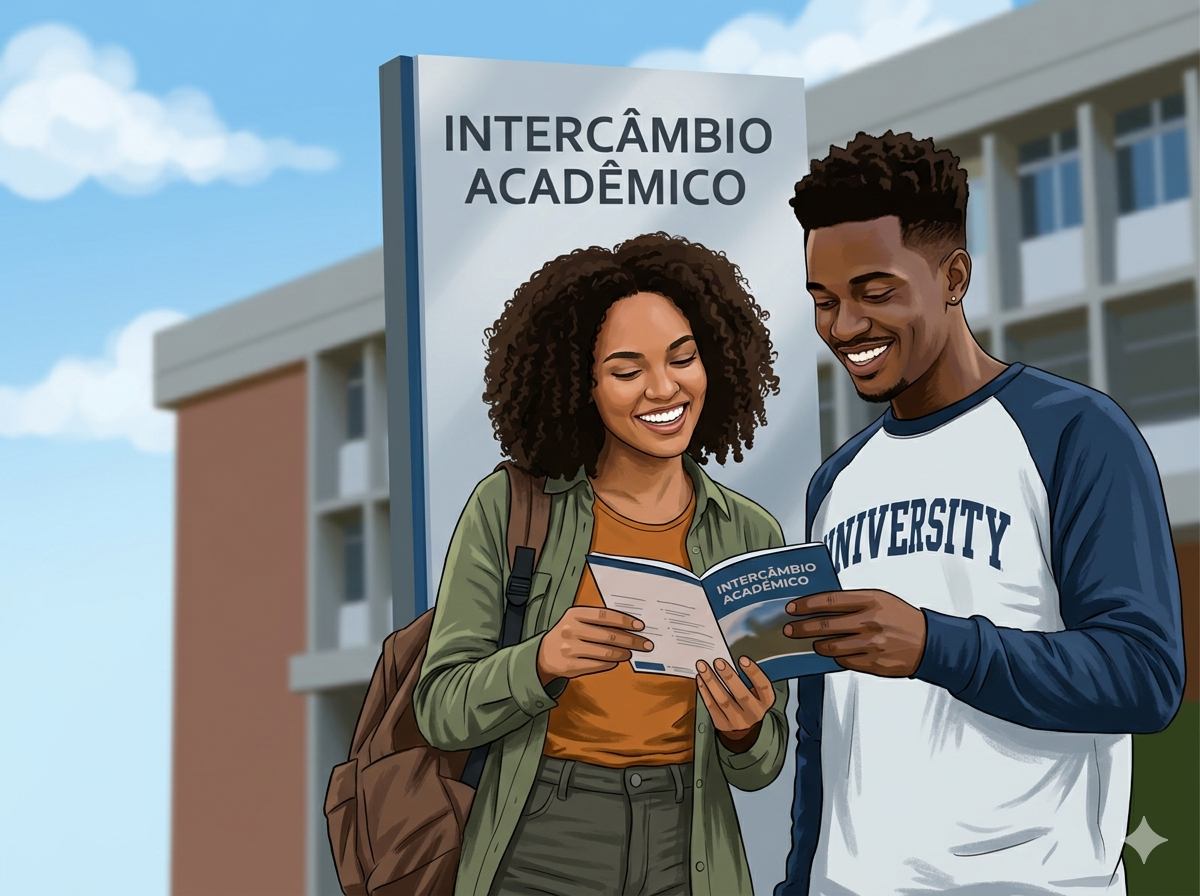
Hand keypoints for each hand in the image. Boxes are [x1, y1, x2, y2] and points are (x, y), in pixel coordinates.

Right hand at [536, 607, 652, 684]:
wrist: (543, 654)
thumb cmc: (566, 634)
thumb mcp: (576, 620)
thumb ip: (597, 620)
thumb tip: (628, 625)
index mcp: (574, 614)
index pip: (605, 615)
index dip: (624, 620)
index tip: (640, 626)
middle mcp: (571, 630)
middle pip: (609, 635)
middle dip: (631, 640)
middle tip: (645, 644)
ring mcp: (570, 648)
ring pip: (606, 652)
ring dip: (623, 653)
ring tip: (630, 653)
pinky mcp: (571, 665)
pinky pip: (598, 664)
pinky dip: (611, 663)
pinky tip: (616, 661)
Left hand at [696, 657, 772, 752]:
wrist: (744, 731)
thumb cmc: (750, 704)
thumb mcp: (757, 693)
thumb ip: (748, 679)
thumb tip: (728, 662)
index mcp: (765, 701)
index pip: (763, 686)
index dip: (753, 672)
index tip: (743, 659)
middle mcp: (754, 713)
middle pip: (742, 694)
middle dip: (729, 676)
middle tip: (718, 662)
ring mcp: (738, 721)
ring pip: (723, 700)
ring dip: (711, 681)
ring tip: (703, 668)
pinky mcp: (723, 724)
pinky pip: (712, 706)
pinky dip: (705, 691)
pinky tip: (700, 679)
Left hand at [784, 589, 925, 676]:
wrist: (929, 642)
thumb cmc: (901, 617)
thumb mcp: (880, 599)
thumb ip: (853, 601)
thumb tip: (820, 605)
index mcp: (871, 600)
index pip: (829, 601)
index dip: (806, 604)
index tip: (792, 608)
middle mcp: (870, 621)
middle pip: (826, 625)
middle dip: (802, 628)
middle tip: (790, 629)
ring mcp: (872, 644)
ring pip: (831, 647)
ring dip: (818, 645)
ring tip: (814, 643)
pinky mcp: (874, 663)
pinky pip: (845, 661)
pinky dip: (837, 657)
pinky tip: (835, 653)